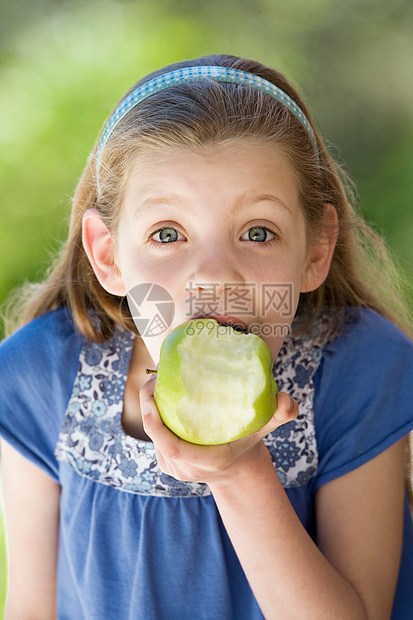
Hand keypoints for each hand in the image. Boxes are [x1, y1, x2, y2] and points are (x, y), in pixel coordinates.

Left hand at [139, 375, 297, 485]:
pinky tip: (157, 394)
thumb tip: (286, 401)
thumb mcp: (265, 428)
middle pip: (155, 435)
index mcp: (205, 461)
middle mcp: (183, 468)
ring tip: (155, 380)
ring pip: (152, 434)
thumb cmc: (248, 444)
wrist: (235, 469)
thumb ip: (280, 414)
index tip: (152, 395)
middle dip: (147, 405)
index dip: (155, 423)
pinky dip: (152, 415)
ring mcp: (172, 467)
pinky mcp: (165, 462)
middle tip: (154, 377)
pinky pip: (154, 436)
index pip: (171, 446)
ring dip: (148, 407)